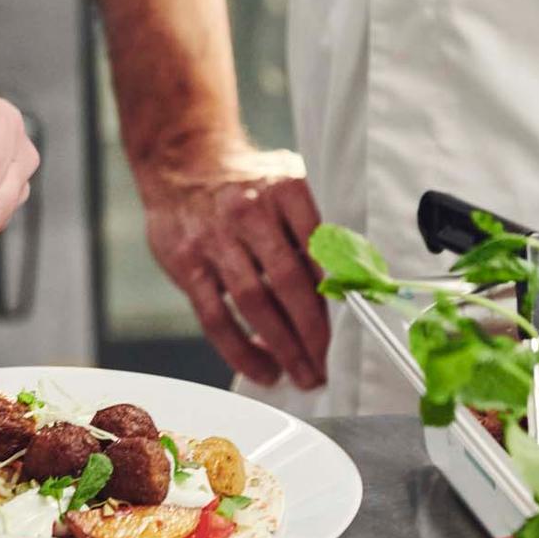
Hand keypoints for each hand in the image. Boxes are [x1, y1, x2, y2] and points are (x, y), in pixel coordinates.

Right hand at [136, 144, 328, 391]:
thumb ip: (313, 230)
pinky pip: (216, 318)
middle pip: (290, 282)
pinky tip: (263, 369)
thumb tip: (348, 286)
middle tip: (328, 364)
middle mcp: (250, 212)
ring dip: (284, 348)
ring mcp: (215, 238)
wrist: (184, 162)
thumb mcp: (287, 185)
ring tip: (303, 375)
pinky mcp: (187, 263)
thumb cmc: (247, 183)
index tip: (355, 327)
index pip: (322, 250)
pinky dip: (242, 351)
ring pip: (254, 304)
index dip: (340, 295)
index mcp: (286, 190)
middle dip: (314, 333)